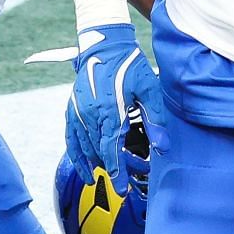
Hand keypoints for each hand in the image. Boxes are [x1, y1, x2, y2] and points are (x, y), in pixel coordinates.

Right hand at [66, 24, 163, 183]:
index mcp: (109, 110)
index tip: (121, 189)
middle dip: (109, 170)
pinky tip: (83, 167)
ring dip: (92, 164)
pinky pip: (70, 138)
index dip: (116, 171)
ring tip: (100, 178)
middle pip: (97, 151)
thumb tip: (163, 147)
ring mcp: (77, 112)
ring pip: (83, 147)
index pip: (111, 149)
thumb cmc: (130, 65)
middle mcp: (89, 114)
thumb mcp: (149, 88)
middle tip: (120, 186)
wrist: (105, 44)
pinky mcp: (71, 109)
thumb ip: (155, 119)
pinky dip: (76, 155)